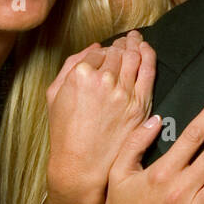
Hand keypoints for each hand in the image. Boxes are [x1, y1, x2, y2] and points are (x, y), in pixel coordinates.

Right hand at [46, 30, 154, 203]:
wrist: (81, 164)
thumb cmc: (65, 132)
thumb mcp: (54, 95)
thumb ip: (71, 65)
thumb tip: (93, 47)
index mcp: (80, 75)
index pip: (98, 52)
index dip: (104, 50)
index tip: (107, 51)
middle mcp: (104, 80)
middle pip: (118, 52)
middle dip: (122, 44)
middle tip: (126, 40)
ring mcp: (124, 92)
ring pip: (135, 57)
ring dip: (136, 45)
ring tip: (136, 40)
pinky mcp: (139, 104)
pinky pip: (149, 72)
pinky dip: (149, 56)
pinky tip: (147, 50)